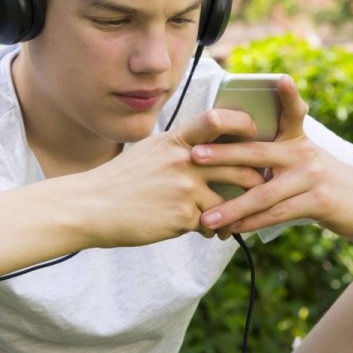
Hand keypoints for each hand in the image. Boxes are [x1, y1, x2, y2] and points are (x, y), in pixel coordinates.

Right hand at [79, 108, 270, 247]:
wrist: (92, 206)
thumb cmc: (121, 180)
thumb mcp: (150, 151)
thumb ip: (179, 147)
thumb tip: (207, 148)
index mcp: (176, 140)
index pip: (217, 119)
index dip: (242, 124)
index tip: (254, 135)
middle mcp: (184, 160)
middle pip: (240, 165)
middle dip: (255, 180)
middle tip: (260, 189)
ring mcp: (184, 188)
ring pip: (231, 200)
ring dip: (236, 213)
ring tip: (235, 220)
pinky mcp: (182, 216)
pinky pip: (212, 223)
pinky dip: (213, 230)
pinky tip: (208, 232)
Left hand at [190, 76, 352, 235]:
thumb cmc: (323, 178)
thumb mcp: (305, 157)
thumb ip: (276, 152)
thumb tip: (235, 152)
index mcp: (298, 139)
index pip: (293, 111)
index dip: (289, 95)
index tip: (281, 78)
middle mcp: (304, 153)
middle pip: (258, 153)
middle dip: (223, 155)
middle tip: (194, 155)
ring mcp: (312, 177)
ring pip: (263, 193)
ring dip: (232, 207)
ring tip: (206, 216)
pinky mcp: (318, 201)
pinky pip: (277, 214)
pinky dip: (252, 223)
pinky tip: (234, 229)